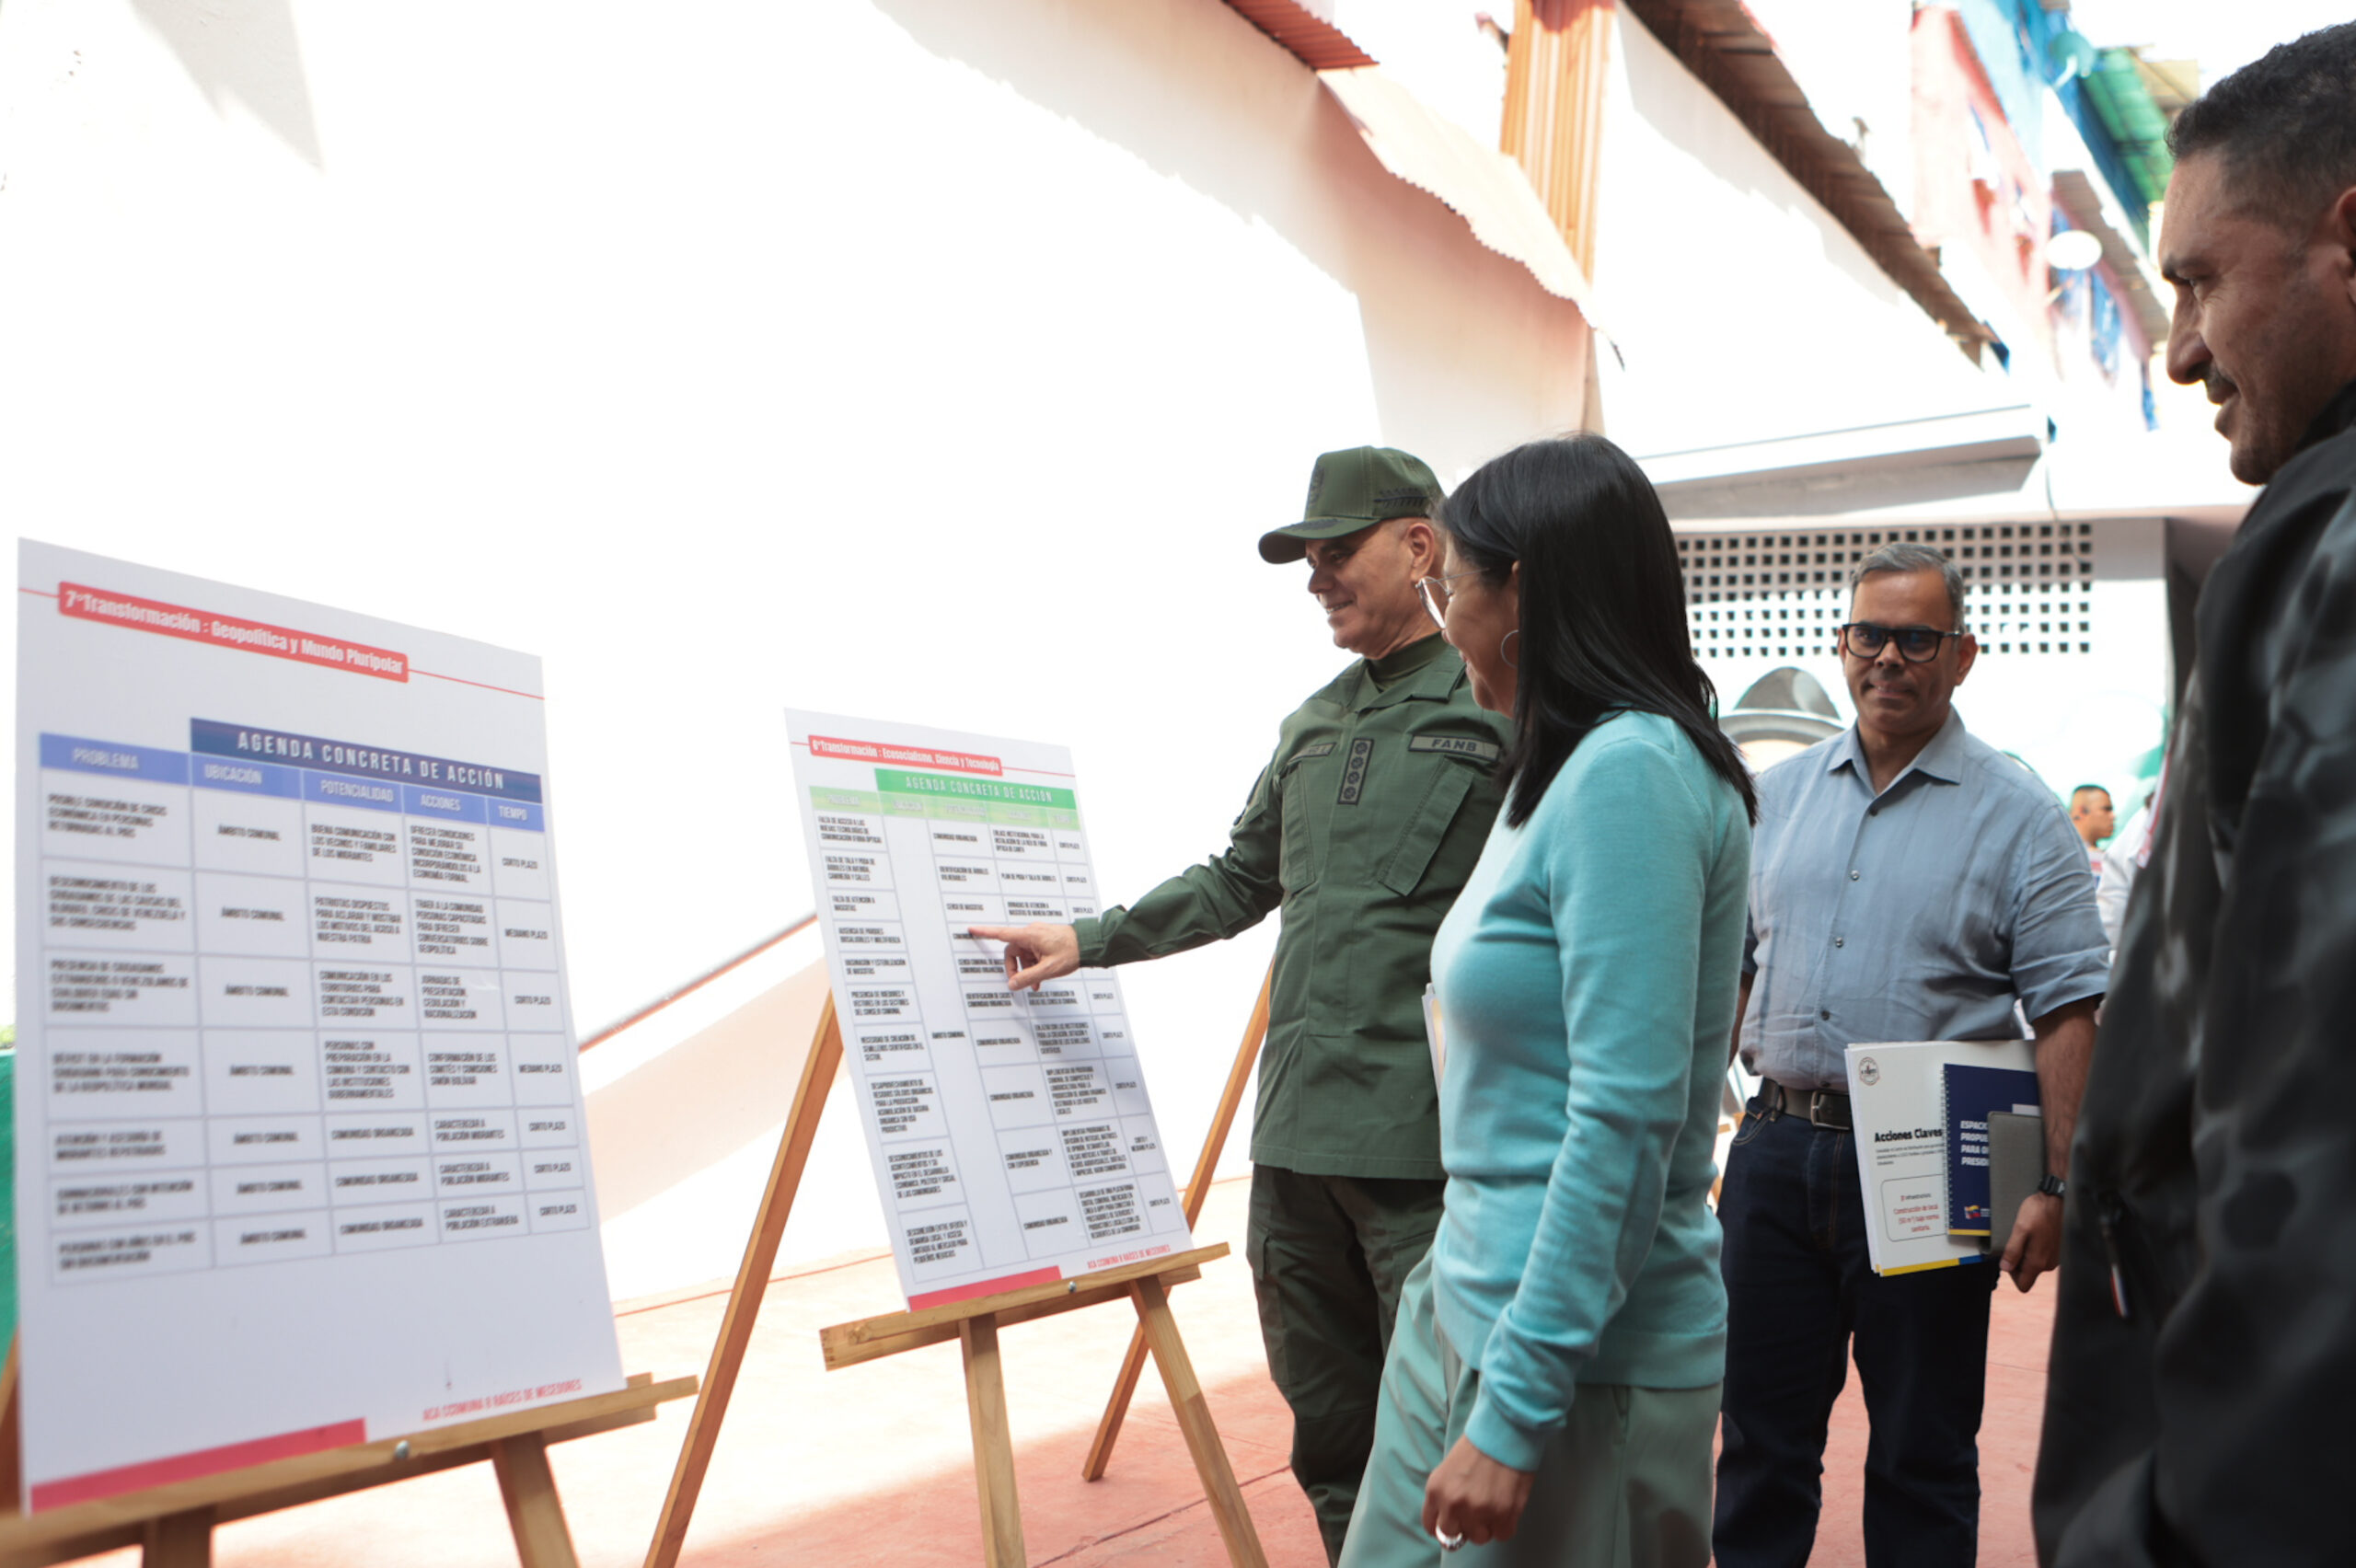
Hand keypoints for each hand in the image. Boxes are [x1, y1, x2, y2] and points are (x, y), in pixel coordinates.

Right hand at [966, 923, 1080, 990]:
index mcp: (1030, 935)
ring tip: (1037, 983)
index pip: (1002, 934)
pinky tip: (1041, 977)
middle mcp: (1032, 933)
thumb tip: (1012, 984)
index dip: (985, 932)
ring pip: (1023, 955)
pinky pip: (1032, 954)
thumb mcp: (1048, 969)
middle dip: (1015, 968)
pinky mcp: (1044, 940)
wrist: (1090, 944)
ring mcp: (1038, 936)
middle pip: (1012, 952)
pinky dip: (1034, 965)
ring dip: (1026, 969)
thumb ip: (1028, 977)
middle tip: (1021, 983)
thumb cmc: (1072, 951)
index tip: (972, 929)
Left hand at [1421, 1436, 1534, 1548]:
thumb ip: (1445, 1495)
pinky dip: (1505, 1525)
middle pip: (1453, 1536)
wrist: (1504, 1430)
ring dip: (1486, 1526)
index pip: (1431, 1526)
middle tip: (1475, 1514)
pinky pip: (1502, 1535)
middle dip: (1464, 1527)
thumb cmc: (1477, 1445)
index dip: (1443, 1527)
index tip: (1454, 1524)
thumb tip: (1449, 1519)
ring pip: (1480, 1538)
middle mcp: (1453, 1504)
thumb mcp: (1448, 1468)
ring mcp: (1479, 1511)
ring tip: (1493, 1506)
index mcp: (1436, 1490)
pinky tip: (1506, 1507)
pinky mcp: (1503, 1514)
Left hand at [2000, 1190, 2062, 1292]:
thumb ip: (2013, 1251)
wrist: (2058, 1200)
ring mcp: (2055, 1258)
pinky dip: (2037, 1248)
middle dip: (2019, 1261)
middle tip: (2017, 1241)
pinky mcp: (2058, 1250)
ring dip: (2028, 1253)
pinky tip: (2036, 1233)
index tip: (2009, 1258)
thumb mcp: (2020, 1230)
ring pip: (2036, 1265)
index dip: (2012, 1275)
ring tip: (2027, 1234)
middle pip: (2029, 1274)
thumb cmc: (2039, 1212)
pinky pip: (2044, 1256)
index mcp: (2038, 1262)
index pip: (2023, 1285)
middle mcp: (2049, 1264)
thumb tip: (2005, 1268)